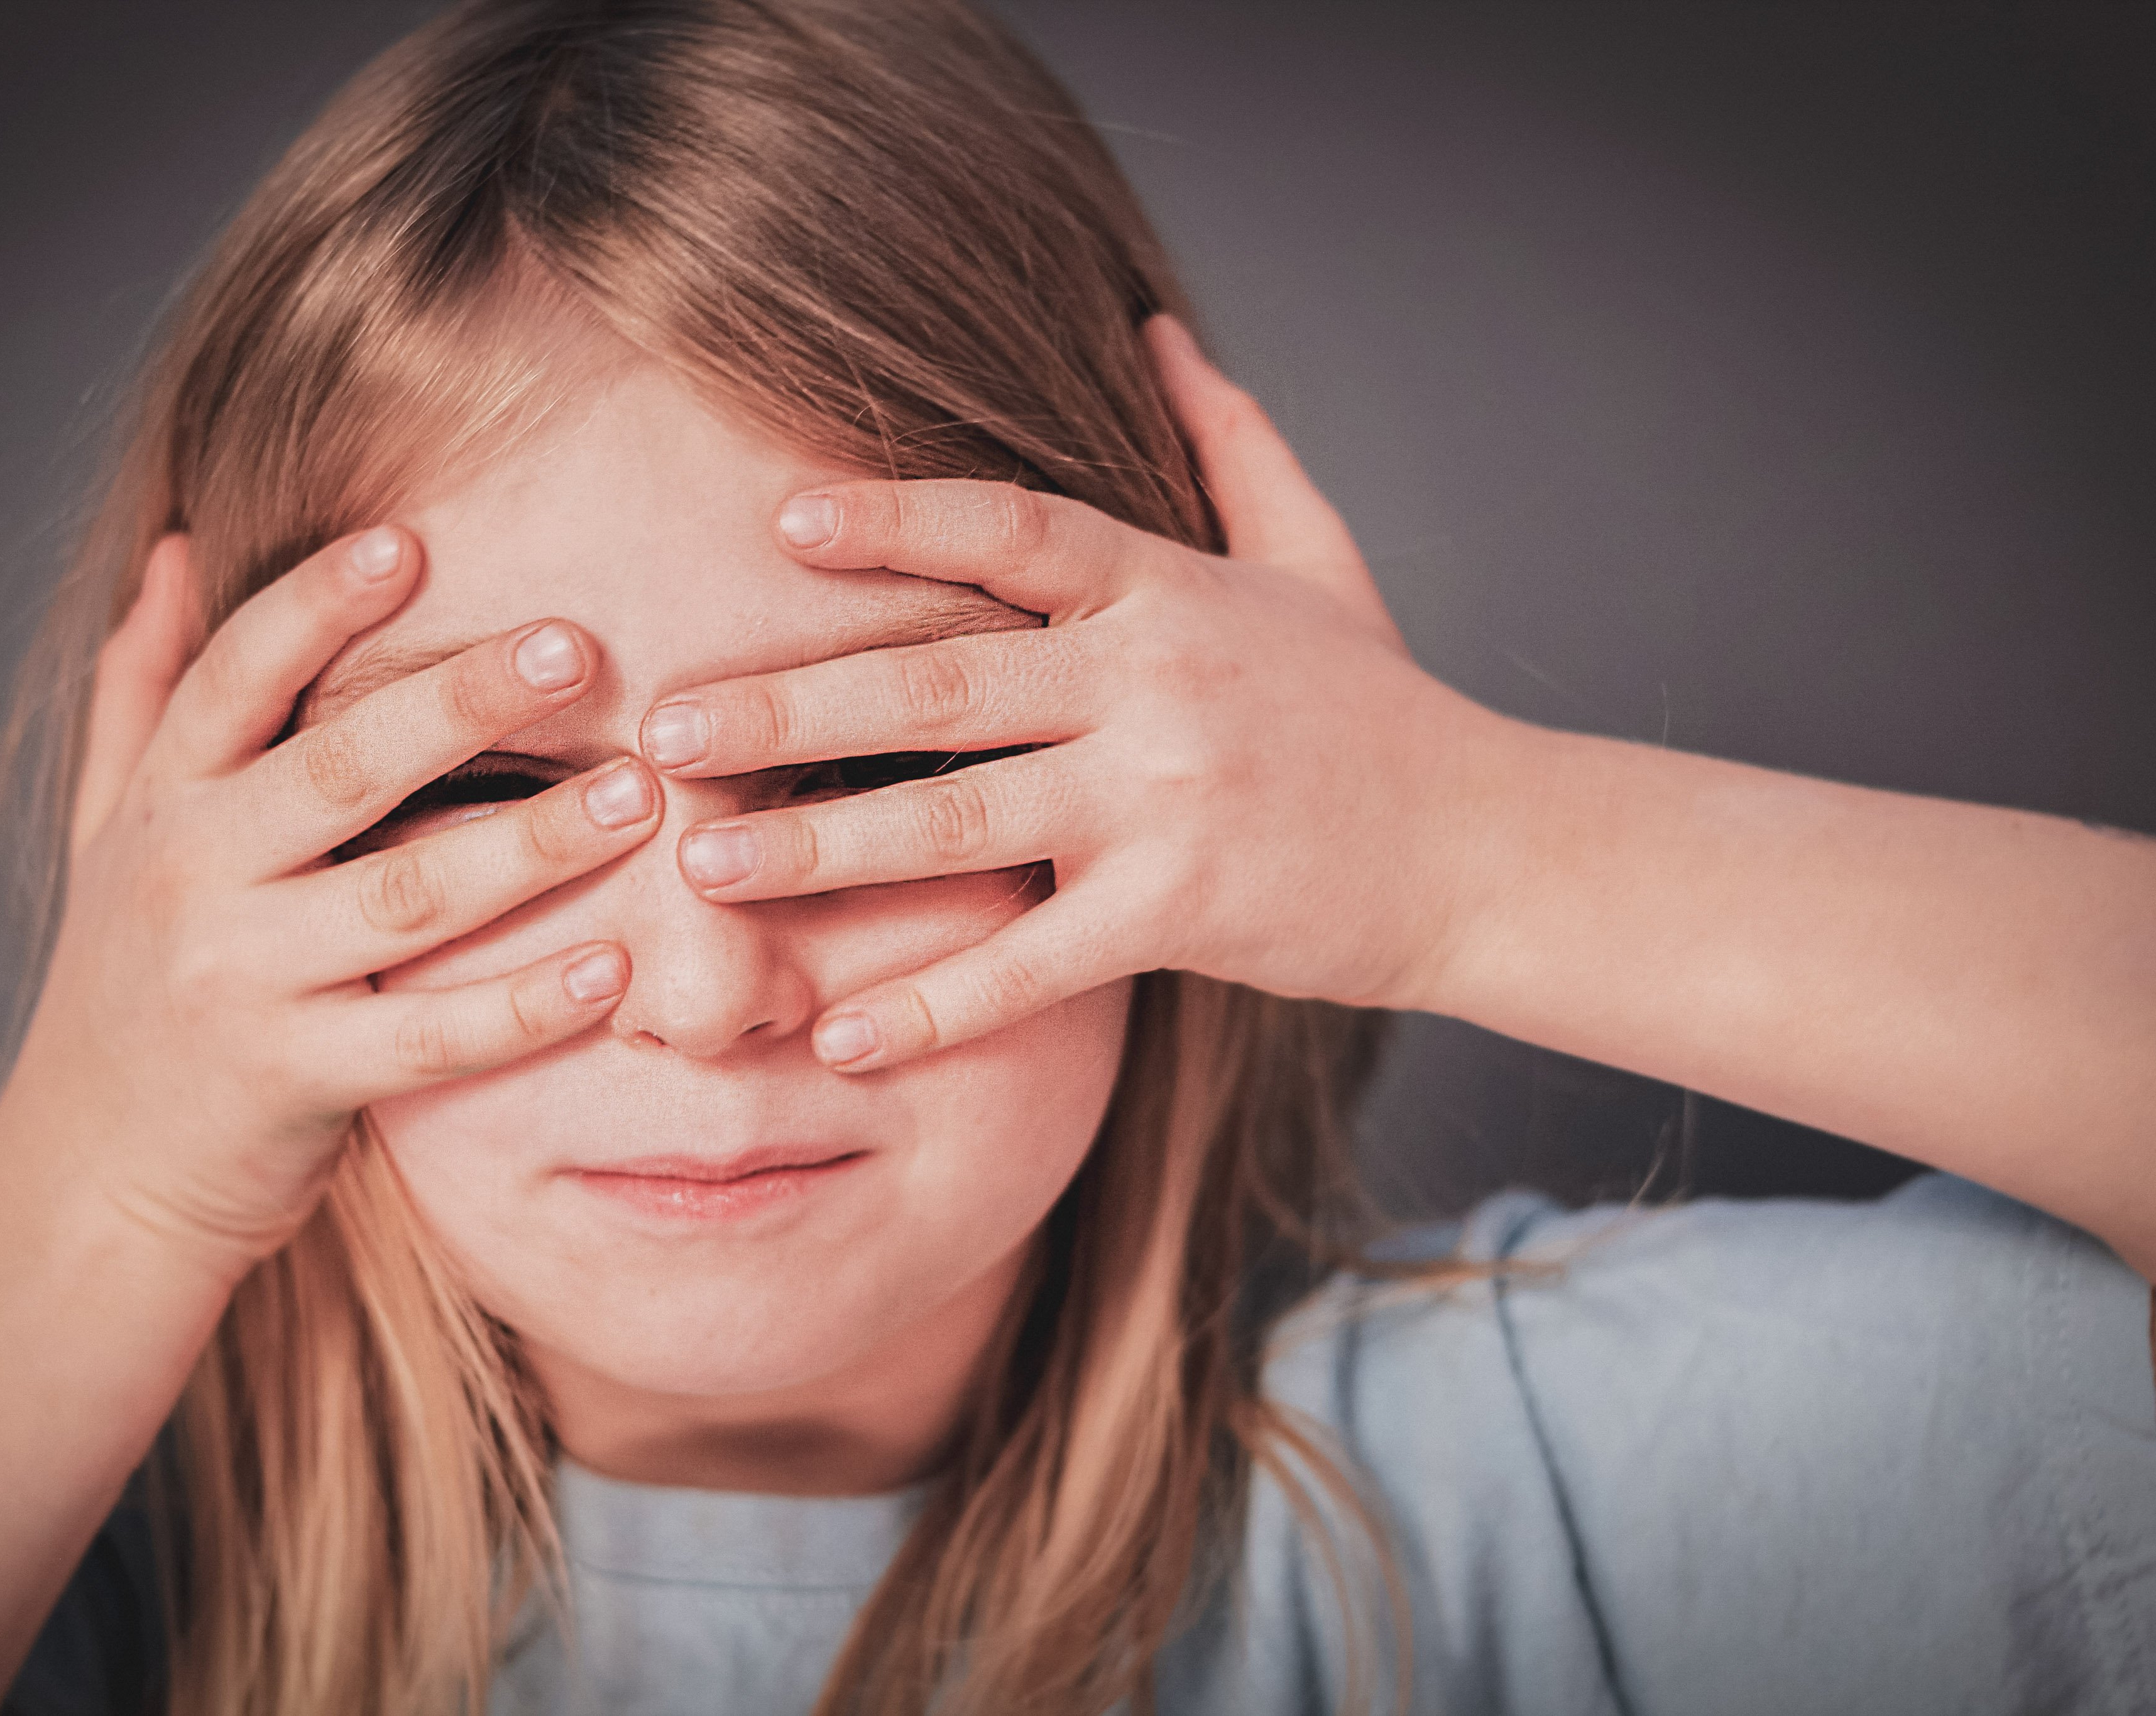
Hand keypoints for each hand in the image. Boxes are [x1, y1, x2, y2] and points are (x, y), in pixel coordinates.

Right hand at [0, 526, 662, 1272]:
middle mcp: (190, 877)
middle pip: (338, 768)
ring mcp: (239, 982)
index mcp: (163, 801)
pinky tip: (612, 966)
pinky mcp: (292, 1081)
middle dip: (461, 702)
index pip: (235, 677)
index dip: (315, 604)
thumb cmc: (125, 979)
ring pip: (403, 898)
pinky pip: (427, 1040)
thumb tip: (173, 548)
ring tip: (638, 795)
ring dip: (528, 843)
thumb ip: (144, 689)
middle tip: (578, 646)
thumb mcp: (113, 826)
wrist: (88, 1174)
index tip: (409, 542)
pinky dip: (521, 1005)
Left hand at [636, 314, 1502, 1070]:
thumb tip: (1157, 331)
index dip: (896, 520)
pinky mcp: (1183, 911)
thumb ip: (1229, 442)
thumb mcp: (1317, 555)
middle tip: (666, 727)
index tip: (780, 527)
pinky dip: (938, 1000)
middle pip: (939, 679)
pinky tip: (843, 1029)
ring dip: (820, 845)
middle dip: (791, 703)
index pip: (1012, 532)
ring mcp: (1165, 799)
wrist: (1489, 849)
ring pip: (960, 818)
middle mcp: (1153, 682)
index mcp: (1166, 591)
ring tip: (702, 865)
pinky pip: (1034, 961)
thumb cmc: (1383, 707)